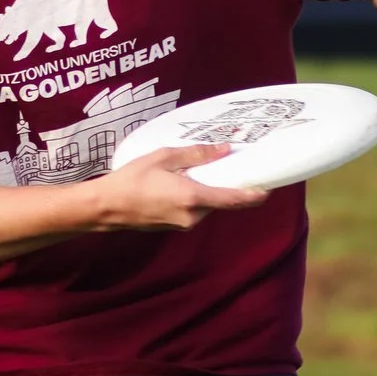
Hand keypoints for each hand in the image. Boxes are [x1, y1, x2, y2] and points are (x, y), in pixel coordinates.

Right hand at [90, 143, 268, 231]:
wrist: (107, 207)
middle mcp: (193, 215)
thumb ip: (196, 155)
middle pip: (222, 201)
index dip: (255, 194)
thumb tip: (224, 150)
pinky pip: (194, 210)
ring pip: (208, 205)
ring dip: (209, 190)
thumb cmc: (132, 179)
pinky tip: (183, 182)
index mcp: (193, 197)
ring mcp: (183, 223)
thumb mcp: (164, 158)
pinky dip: (197, 196)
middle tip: (229, 164)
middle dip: (227, 185)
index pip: (235, 199)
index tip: (269, 186)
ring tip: (198, 169)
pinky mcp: (175, 226)